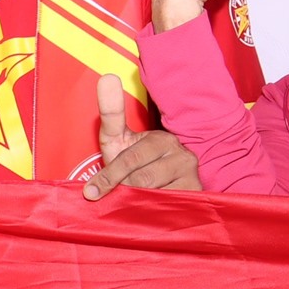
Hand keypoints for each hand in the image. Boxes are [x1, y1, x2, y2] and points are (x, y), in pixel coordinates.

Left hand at [82, 75, 203, 199]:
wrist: (161, 193)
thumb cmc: (133, 165)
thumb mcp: (117, 141)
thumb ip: (111, 114)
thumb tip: (108, 77)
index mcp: (161, 138)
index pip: (129, 157)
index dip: (110, 176)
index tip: (92, 190)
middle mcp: (181, 153)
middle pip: (139, 177)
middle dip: (119, 188)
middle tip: (104, 199)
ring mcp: (191, 174)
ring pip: (152, 193)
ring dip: (135, 201)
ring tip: (128, 203)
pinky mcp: (197, 194)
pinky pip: (167, 206)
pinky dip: (151, 212)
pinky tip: (147, 211)